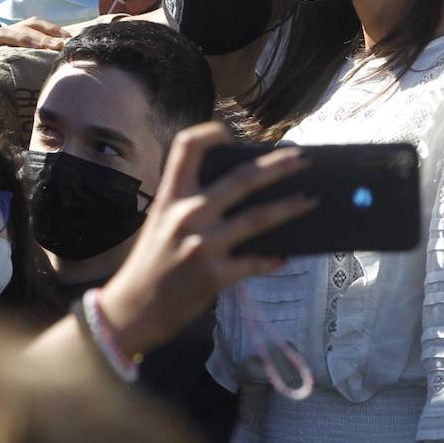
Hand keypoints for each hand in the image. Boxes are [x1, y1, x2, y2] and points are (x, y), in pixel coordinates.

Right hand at [0, 17, 68, 89]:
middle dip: (42, 35)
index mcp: (4, 36)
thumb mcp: (4, 63)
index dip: (50, 28)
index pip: (30, 24)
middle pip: (20, 28)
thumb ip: (22, 58)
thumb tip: (51, 61)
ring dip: (22, 40)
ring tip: (39, 48)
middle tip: (60, 46)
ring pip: (0, 36)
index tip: (69, 37)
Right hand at [98, 122, 314, 356]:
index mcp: (171, 196)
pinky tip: (285, 255)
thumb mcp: (161, 221)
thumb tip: (242, 189)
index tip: (230, 134)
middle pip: (241, 179)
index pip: (187, 146)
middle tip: (303, 159)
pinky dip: (272, 257)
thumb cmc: (151, 262)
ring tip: (311, 200)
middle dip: (278, 166)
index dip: (210, 133)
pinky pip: (254, 262)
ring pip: (258, 217)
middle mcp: (187, 214)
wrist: (132, 309)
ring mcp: (202, 244)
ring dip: (290, 206)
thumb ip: (190, 202)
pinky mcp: (214, 275)